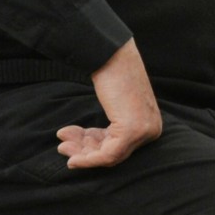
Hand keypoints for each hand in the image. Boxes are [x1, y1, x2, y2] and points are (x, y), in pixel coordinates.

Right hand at [56, 40, 161, 168]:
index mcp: (151, 123)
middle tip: (63, 147)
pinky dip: (88, 159)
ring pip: (110, 156)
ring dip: (83, 155)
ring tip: (61, 146)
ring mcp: (144, 131)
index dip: (93, 148)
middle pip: (115, 153)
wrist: (112, 55)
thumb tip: (96, 143)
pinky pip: (108, 155)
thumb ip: (115, 125)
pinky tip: (72, 158)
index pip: (120, 146)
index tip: (72, 143)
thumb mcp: (117, 104)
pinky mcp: (132, 131)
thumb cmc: (114, 73)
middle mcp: (152, 130)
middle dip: (86, 152)